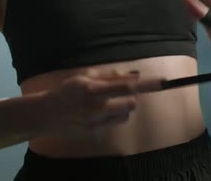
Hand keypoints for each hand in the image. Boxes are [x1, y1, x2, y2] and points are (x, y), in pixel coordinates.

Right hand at [41, 70, 164, 139]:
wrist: (47, 114)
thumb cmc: (68, 91)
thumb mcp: (85, 77)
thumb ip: (110, 76)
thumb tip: (136, 75)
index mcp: (93, 89)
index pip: (127, 86)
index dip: (147, 84)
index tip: (164, 82)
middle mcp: (96, 108)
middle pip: (131, 104)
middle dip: (130, 98)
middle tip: (119, 94)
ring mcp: (96, 124)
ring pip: (125, 116)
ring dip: (121, 110)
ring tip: (104, 105)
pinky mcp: (96, 135)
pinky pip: (114, 125)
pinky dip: (110, 119)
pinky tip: (95, 116)